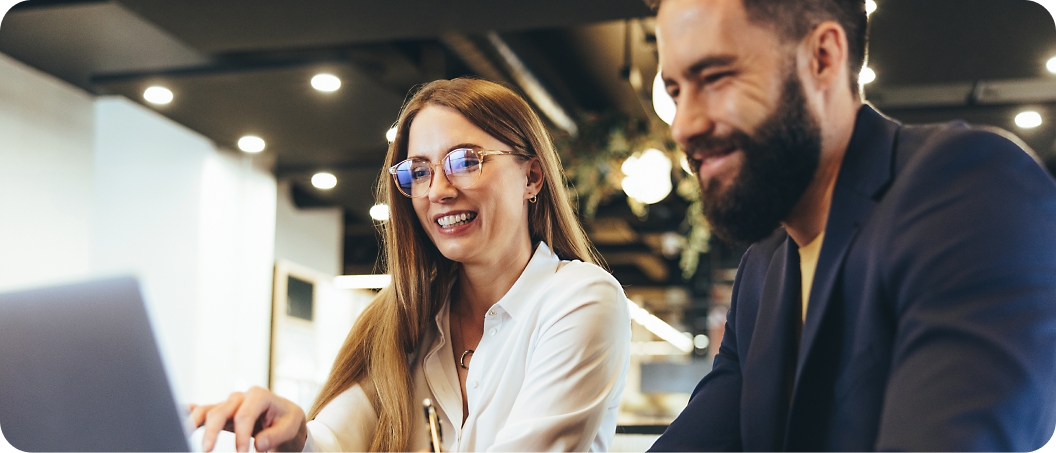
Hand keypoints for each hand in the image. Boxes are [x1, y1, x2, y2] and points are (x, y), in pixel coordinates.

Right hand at [188, 386, 307, 451]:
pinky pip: (200, 410)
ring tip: (182, 436)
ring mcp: (228, 404)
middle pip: (220, 411)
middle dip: (212, 431)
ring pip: (207, 410)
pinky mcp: (220, 413)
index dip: (242, 435)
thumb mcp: (291, 427)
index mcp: (259, 395)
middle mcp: (240, 397)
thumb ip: (276, 434)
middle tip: (206, 451)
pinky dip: (186, 412)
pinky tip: (175, 414)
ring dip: (193, 423)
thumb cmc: (287, 420)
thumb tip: (258, 444)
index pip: (244, 415)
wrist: (284, 416)